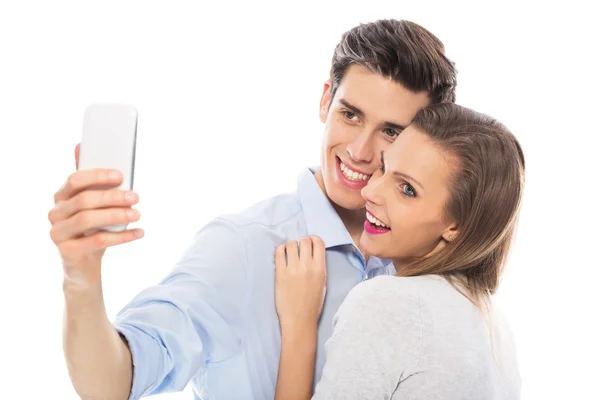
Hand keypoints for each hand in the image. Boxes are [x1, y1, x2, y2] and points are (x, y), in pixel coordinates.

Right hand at [48, 143, 143, 289]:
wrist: (84, 265)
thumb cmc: (92, 228)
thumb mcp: (94, 204)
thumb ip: (91, 180)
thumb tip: (80, 144)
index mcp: (61, 196)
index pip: (75, 179)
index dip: (98, 176)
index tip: (121, 175)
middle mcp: (55, 213)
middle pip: (84, 200)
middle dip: (113, 197)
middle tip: (136, 197)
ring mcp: (58, 233)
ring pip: (88, 220)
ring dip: (116, 215)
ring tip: (137, 214)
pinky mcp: (67, 252)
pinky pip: (97, 242)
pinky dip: (122, 237)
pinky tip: (139, 233)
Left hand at [275, 236, 326, 330]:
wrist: (299, 319)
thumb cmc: (312, 304)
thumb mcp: (323, 284)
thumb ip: (319, 267)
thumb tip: (312, 253)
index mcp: (320, 269)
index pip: (318, 243)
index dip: (314, 239)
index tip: (310, 241)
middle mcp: (307, 266)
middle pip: (304, 241)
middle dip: (302, 241)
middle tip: (299, 246)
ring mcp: (293, 269)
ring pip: (291, 244)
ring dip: (291, 245)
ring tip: (290, 252)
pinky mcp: (280, 273)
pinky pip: (279, 253)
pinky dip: (280, 249)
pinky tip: (282, 254)